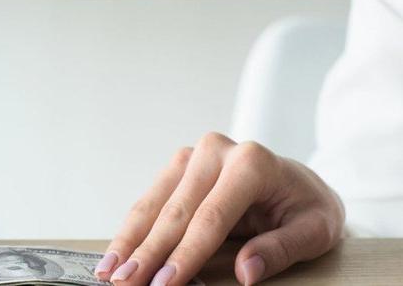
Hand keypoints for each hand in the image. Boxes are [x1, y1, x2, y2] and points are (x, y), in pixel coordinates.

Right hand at [94, 132, 343, 285]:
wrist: (296, 181)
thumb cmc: (305, 207)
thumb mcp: (315, 230)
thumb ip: (282, 249)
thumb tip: (246, 273)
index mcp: (251, 163)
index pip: (210, 217)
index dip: (185, 255)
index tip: (163, 285)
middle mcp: (216, 151)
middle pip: (175, 211)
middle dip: (148, 252)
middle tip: (125, 283)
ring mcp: (192, 155)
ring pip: (153, 203)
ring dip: (129, 241)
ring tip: (109, 273)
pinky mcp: (178, 166)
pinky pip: (150, 201)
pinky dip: (132, 230)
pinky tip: (117, 254)